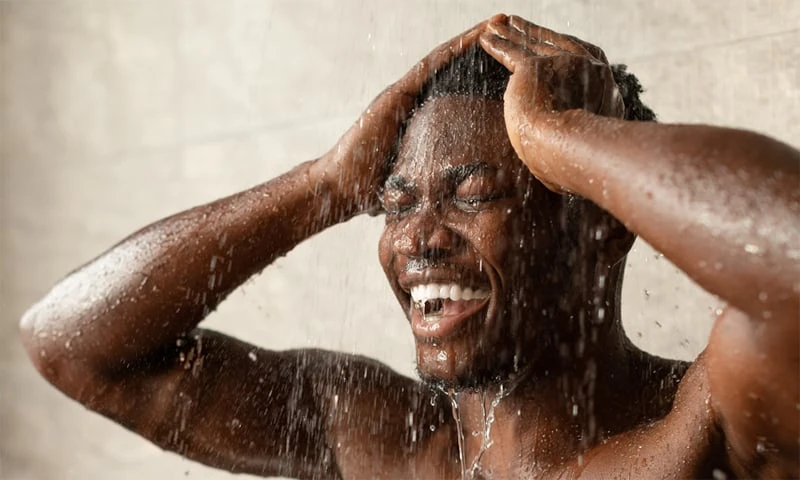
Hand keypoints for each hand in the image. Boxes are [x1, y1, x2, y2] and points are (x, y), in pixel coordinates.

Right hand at [311, 16, 498, 216]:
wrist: (340, 189)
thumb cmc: (370, 190)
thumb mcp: (412, 180)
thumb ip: (429, 178)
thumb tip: (455, 198)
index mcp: (417, 114)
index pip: (454, 84)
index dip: (478, 66)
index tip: (505, 55)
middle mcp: (410, 98)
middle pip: (451, 64)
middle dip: (479, 44)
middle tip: (510, 23)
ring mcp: (401, 94)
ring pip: (443, 59)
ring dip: (471, 39)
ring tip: (498, 21)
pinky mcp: (395, 96)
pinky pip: (429, 68)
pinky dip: (452, 50)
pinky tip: (475, 37)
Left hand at [480, 15, 623, 191]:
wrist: (573, 154)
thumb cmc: (581, 166)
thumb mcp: (588, 156)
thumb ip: (578, 151)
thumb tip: (564, 179)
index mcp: (607, 90)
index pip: (582, 62)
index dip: (562, 51)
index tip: (551, 45)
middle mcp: (590, 71)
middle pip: (556, 46)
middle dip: (534, 35)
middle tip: (518, 24)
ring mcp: (564, 66)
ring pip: (532, 46)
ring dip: (512, 35)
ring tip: (496, 26)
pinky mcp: (535, 69)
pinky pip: (513, 53)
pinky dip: (498, 45)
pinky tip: (487, 38)